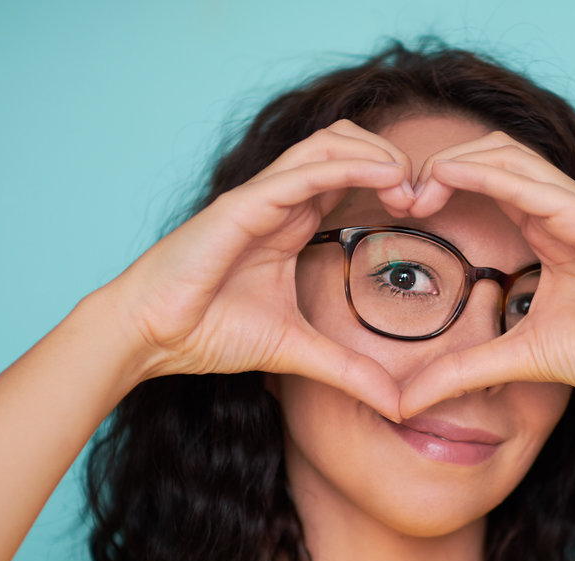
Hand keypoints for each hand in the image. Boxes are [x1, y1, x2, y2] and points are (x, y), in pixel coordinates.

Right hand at [109, 120, 414, 419]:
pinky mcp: (242, 205)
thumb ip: (349, 372)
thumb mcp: (297, 351)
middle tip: (424, 196)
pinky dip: (348, 166)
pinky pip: (303, 172)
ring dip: (378, 155)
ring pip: (329, 143)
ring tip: (409, 184)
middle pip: (346, 142)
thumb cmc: (209, 332)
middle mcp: (281, 199)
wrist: (149, 337)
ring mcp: (261, 197)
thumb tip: (397, 405)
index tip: (425, 210)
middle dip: (393, 158)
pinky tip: (386, 178)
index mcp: (293, 219)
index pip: (351, 173)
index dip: (392, 181)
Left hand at [399, 132, 574, 416]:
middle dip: (440, 166)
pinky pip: (532, 182)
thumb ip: (462, 372)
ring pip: (507, 154)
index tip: (401, 212)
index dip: (440, 185)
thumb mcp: (517, 358)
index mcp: (545, 228)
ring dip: (455, 161)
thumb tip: (405, 402)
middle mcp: (559, 209)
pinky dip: (487, 172)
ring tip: (416, 187)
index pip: (485, 181)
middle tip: (399, 197)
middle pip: (490, 153)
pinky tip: (449, 176)